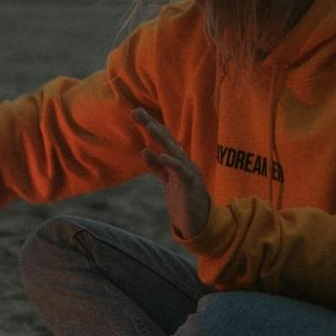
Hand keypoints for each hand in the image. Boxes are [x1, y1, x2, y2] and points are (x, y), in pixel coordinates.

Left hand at [133, 107, 210, 239]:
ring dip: (161, 138)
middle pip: (167, 140)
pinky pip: (181, 171)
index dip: (150, 125)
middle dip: (151, 124)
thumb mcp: (168, 181)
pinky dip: (171, 163)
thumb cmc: (184, 201)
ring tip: (149, 126)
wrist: (199, 224)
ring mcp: (188, 172)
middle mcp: (184, 163)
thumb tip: (145, 150)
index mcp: (177, 161)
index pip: (163, 139)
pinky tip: (161, 155)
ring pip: (174, 151)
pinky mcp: (190, 185)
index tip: (135, 112)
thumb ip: (158, 167)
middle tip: (136, 110)